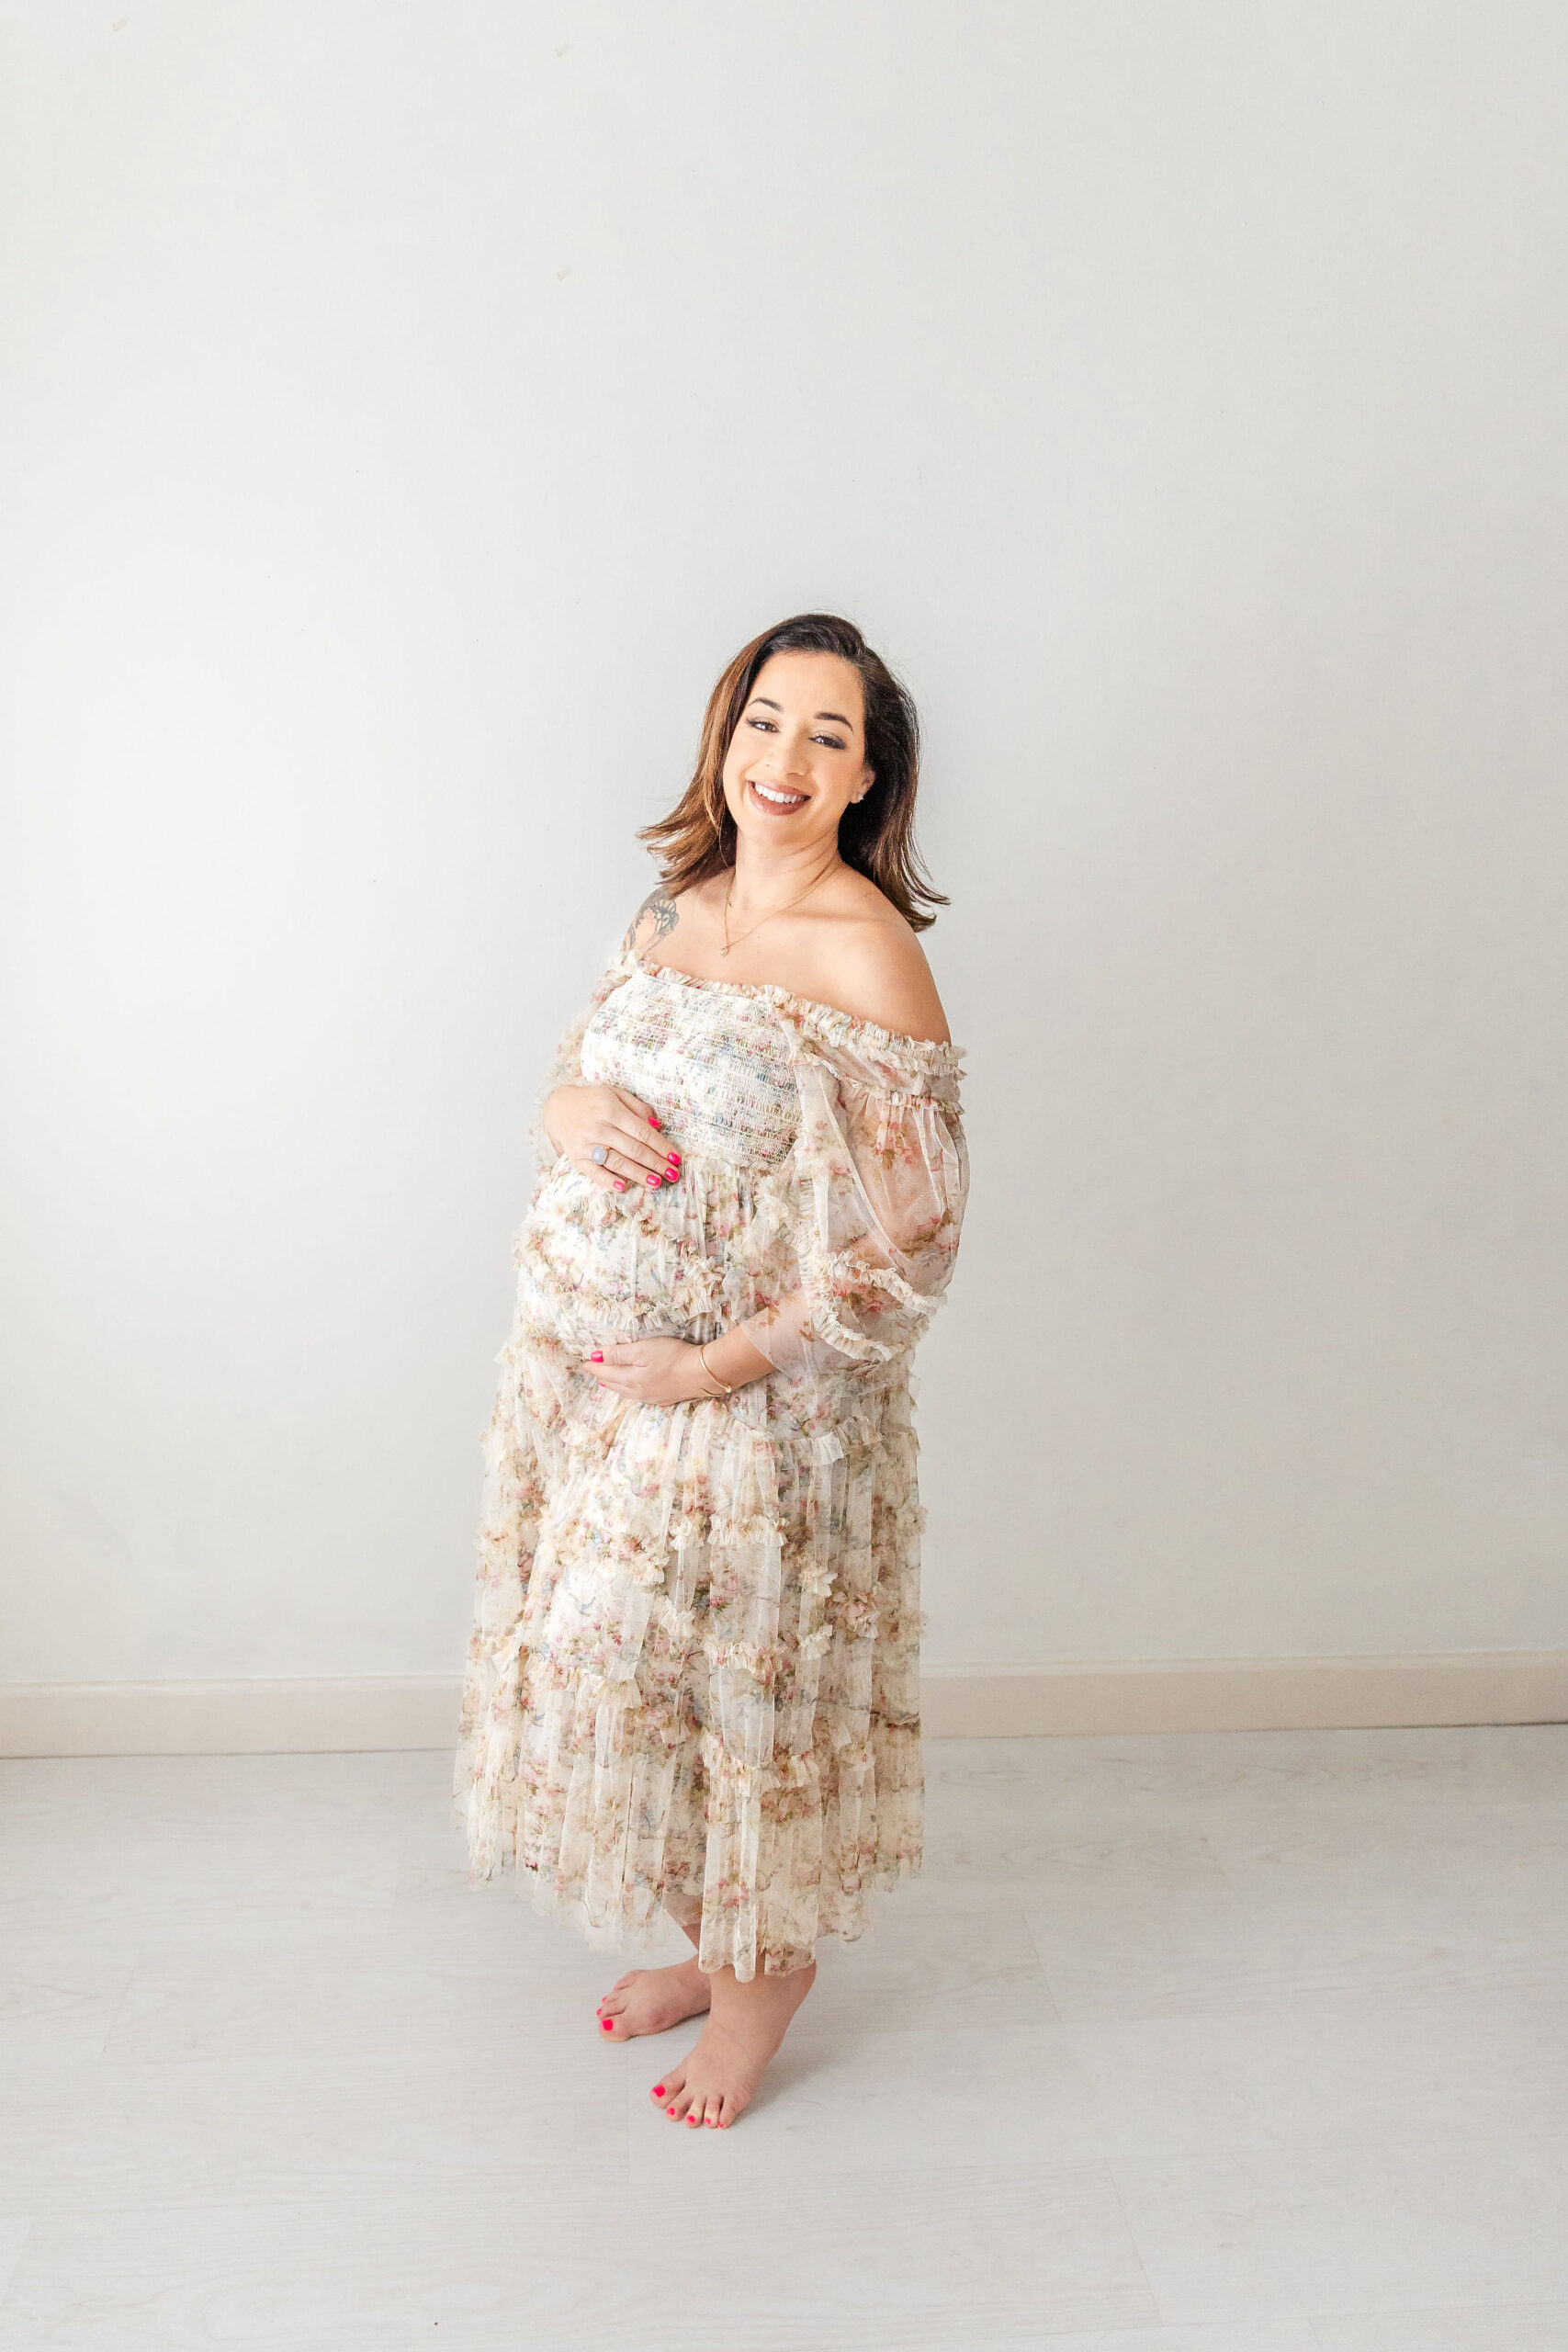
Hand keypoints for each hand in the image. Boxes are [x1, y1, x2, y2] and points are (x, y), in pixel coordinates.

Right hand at [545, 1083, 680, 1194]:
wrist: (558, 1108)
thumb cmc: (592, 1100)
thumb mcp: (615, 1093)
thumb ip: (637, 1107)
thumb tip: (657, 1125)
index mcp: (611, 1110)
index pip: (642, 1132)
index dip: (661, 1146)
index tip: (676, 1158)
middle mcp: (599, 1127)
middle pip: (633, 1149)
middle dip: (656, 1163)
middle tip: (673, 1174)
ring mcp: (586, 1144)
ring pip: (617, 1162)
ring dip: (638, 1174)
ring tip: (656, 1183)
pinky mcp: (577, 1158)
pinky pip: (594, 1172)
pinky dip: (607, 1180)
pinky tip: (623, 1187)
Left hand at [587, 1338, 717, 1404]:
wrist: (701, 1373)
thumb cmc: (672, 1357)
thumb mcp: (642, 1349)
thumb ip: (618, 1354)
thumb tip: (595, 1357)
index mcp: (629, 1378)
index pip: (606, 1371)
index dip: (595, 1365)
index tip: (585, 1361)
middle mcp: (637, 1391)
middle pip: (614, 1383)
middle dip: (602, 1375)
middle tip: (593, 1369)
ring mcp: (651, 1396)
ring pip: (626, 1392)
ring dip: (614, 1385)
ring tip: (606, 1382)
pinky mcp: (665, 1398)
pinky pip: (639, 1396)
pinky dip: (629, 1392)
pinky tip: (633, 1391)